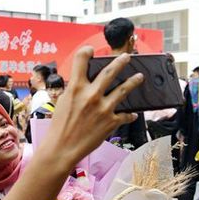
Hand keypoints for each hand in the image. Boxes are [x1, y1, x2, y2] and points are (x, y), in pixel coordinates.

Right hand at [45, 47, 142, 167]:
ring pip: (124, 89)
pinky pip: (126, 115)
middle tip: (127, 57)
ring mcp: (103, 108)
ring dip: (133, 81)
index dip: (86, 52)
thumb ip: (74, 91)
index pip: (81, 60)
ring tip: (139, 77)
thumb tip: (83, 84)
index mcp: (75, 88)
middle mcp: (91, 95)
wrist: (62, 148)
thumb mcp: (63, 103)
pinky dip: (129, 114)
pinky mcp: (111, 122)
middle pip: (110, 71)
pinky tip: (132, 114)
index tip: (91, 50)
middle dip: (120, 61)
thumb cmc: (59, 127)